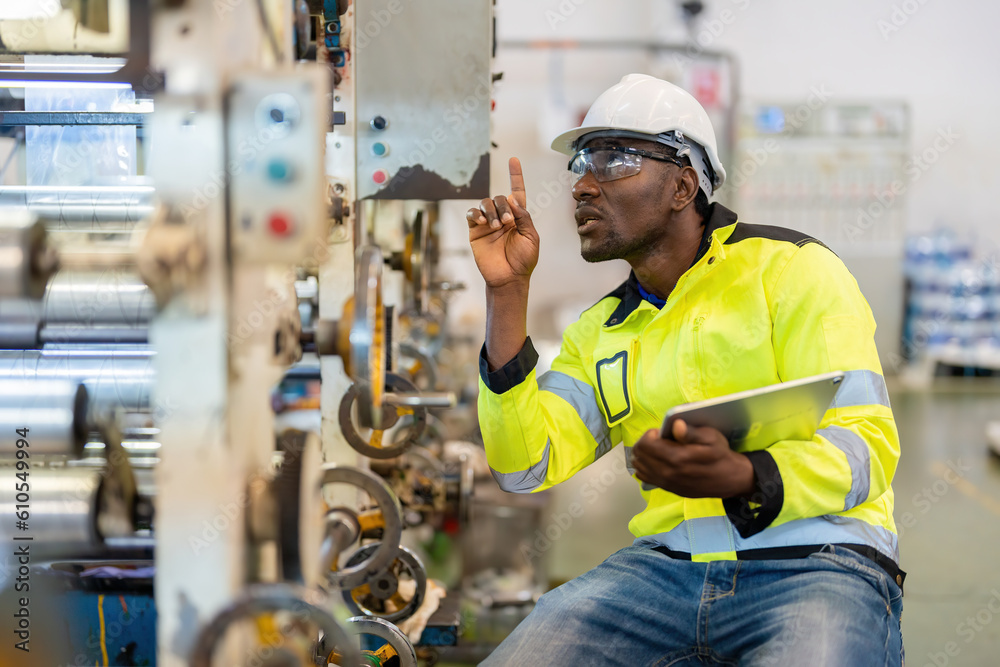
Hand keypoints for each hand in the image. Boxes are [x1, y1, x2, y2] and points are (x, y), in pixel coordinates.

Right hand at [466, 157, 538, 288]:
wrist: (508, 278)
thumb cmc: (523, 261)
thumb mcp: (531, 237)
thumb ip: (524, 217)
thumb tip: (512, 199)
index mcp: (518, 217)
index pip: (516, 192)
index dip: (515, 176)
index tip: (513, 159)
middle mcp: (502, 217)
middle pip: (499, 198)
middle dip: (503, 207)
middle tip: (507, 223)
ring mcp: (488, 223)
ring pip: (485, 203)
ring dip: (490, 211)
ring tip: (495, 227)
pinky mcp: (475, 231)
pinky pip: (471, 214)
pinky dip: (475, 213)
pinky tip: (482, 222)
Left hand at [630, 420, 754, 498]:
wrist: (729, 479)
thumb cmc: (720, 455)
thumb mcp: (711, 437)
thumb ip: (691, 432)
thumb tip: (676, 425)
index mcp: (676, 458)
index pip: (645, 444)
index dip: (650, 434)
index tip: (661, 432)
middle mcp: (667, 472)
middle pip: (639, 455)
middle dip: (645, 443)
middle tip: (658, 439)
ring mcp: (666, 483)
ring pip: (639, 467)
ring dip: (643, 455)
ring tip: (656, 448)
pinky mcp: (668, 488)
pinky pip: (645, 477)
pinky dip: (645, 466)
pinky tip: (656, 460)